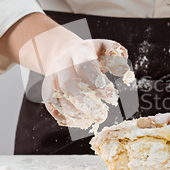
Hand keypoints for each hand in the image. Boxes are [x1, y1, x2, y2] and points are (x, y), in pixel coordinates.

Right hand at [0, 13, 133, 129]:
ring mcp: (51, 78)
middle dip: (86, 103)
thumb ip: (116, 53)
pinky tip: (81, 122)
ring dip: (76, 113)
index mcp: (78, 52)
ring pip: (57, 98)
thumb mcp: (104, 48)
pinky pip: (52, 107)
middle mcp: (61, 64)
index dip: (98, 84)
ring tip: (92, 120)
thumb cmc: (90, 54)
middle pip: (68, 85)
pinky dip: (66, 117)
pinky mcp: (46, 91)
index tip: (113, 98)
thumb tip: (123, 69)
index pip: (85, 67)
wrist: (63, 53)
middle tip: (102, 116)